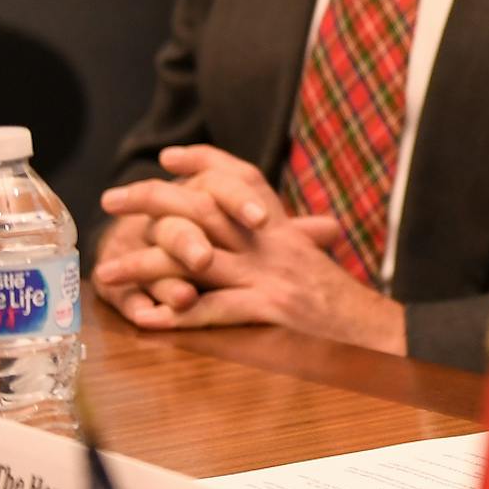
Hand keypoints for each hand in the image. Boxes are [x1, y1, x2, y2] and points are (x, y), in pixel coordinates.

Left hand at [93, 146, 405, 353]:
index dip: (205, 161)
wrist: (382, 334)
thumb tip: (260, 237)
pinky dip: (178, 314)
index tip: (170, 154)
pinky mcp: (272, 310)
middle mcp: (274, 244)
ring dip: (145, 264)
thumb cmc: (345, 307)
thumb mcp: (312, 265)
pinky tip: (147, 319)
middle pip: (205, 207)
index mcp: (284, 231)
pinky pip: (215, 309)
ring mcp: (272, 276)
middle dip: (153, 200)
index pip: (244, 178)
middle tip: (112, 197)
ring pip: (197, 259)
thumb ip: (283, 248)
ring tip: (106, 271)